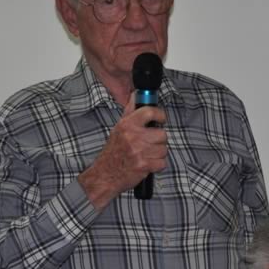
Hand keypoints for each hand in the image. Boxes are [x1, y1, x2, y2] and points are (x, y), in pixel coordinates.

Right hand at [78, 94, 166, 208]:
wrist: (105, 175)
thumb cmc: (113, 152)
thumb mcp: (119, 128)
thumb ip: (130, 111)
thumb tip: (136, 93)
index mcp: (127, 125)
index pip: (150, 112)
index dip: (160, 115)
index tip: (161, 119)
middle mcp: (133, 136)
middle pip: (162, 134)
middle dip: (158, 140)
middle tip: (149, 144)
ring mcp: (139, 151)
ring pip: (164, 149)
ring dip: (158, 154)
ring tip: (146, 155)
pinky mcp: (144, 166)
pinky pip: (162, 163)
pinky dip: (157, 165)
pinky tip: (147, 164)